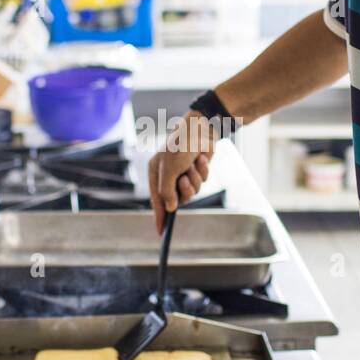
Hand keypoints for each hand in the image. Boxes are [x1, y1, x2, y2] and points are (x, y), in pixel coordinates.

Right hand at [147, 110, 215, 232]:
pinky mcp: (197, 170)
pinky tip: (201, 158)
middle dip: (184, 191)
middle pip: (176, 198)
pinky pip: (201, 181)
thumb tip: (170, 208)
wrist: (202, 127)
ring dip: (194, 180)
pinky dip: (203, 171)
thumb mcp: (170, 169)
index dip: (159, 216)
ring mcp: (183, 172)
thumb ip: (167, 190)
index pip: (156, 200)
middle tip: (184, 179)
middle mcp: (168, 174)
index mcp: (156, 172)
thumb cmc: (182, 145)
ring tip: (193, 165)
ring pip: (192, 191)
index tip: (161, 231)